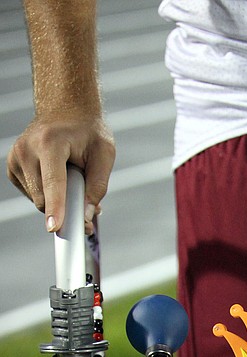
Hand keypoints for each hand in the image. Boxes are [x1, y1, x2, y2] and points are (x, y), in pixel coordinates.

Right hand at [6, 112, 114, 233]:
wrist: (66, 109)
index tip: (54, 227)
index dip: (56, 207)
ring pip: (38, 200)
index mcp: (49, 142)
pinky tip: (57, 178)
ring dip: (58, 202)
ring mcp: (16, 157)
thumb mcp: (104, 154)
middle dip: (66, 211)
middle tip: (87, 211)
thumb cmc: (88, 131)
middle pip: (44, 199)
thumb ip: (98, 186)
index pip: (53, 182)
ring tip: (72, 182)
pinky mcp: (12, 166)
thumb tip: (86, 216)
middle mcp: (27, 148)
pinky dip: (47, 194)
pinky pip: (32, 195)